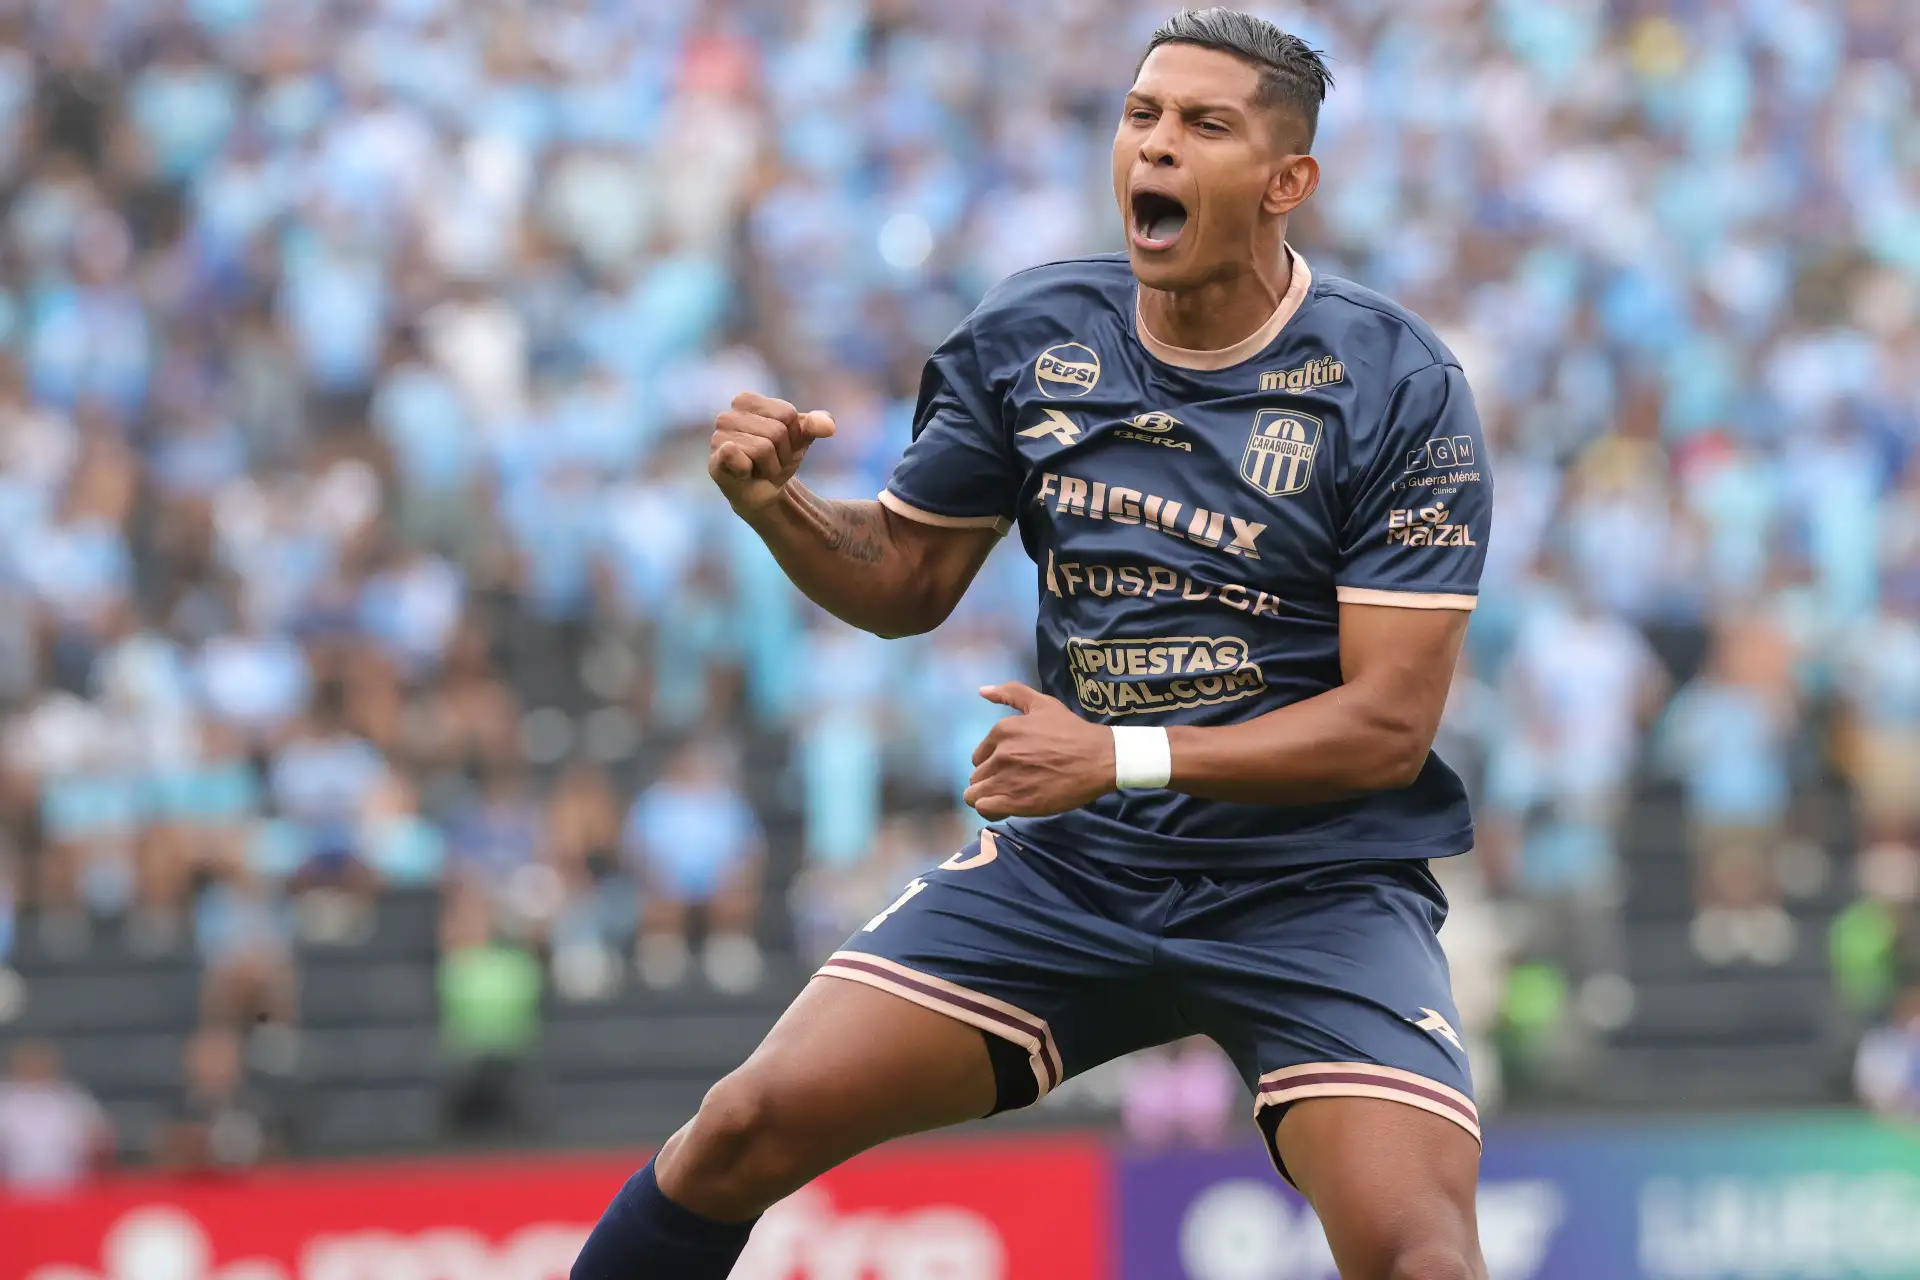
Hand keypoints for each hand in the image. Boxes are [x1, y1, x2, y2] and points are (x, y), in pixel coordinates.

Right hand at [710, 391, 835, 513]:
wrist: (765, 492)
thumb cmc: (779, 458)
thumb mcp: (802, 437)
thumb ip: (816, 424)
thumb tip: (829, 426)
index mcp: (746, 401)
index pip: (787, 413)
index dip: (794, 435)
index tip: (783, 446)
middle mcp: (727, 415)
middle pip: (776, 431)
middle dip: (783, 453)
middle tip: (771, 463)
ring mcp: (718, 439)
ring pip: (763, 448)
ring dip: (771, 467)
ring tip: (760, 470)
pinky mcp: (715, 462)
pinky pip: (735, 455)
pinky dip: (747, 468)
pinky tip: (745, 473)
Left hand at [964, 682, 1114, 820]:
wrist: (1099, 759)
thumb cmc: (1073, 732)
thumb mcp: (1043, 704)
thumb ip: (1011, 694)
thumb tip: (981, 691)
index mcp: (1003, 731)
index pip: (978, 755)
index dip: (992, 763)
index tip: (1011, 767)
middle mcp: (1000, 754)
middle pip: (977, 776)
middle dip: (991, 780)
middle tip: (1013, 782)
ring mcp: (1006, 779)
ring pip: (975, 794)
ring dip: (988, 797)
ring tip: (1009, 796)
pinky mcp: (1016, 802)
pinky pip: (985, 808)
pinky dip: (992, 808)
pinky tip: (1008, 806)